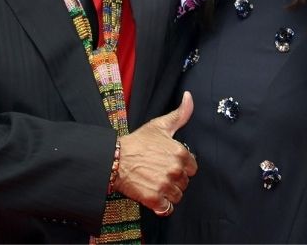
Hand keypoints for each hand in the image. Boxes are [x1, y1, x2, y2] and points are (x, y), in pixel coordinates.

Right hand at [112, 91, 196, 212]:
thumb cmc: (136, 142)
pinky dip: (161, 206)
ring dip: (168, 193)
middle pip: (185, 182)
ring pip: (177, 196)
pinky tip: (153, 195)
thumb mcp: (159, 125)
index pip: (192, 168)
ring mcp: (165, 185)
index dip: (181, 166)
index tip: (167, 163)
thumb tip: (189, 97)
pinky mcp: (155, 199)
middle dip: (174, 180)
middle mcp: (175, 169)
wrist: (114, 159)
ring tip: (154, 182)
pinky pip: (167, 208)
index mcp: (180, 152)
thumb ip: (180, 114)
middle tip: (158, 172)